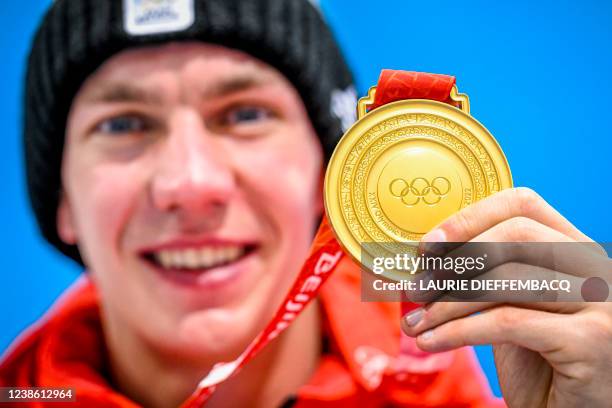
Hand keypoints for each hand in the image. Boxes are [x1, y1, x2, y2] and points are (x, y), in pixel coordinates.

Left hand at [400, 187, 611, 407]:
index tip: (428, 246)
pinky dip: (457, 331)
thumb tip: (427, 254)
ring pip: (505, 281)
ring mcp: (600, 303)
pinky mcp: (590, 341)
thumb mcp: (513, 305)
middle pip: (514, 235)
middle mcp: (596, 267)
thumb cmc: (539, 358)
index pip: (522, 204)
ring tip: (416, 322)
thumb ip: (487, 274)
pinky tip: (430, 341)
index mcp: (576, 248)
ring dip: (446, 303)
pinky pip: (506, 323)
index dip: (469, 218)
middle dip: (454, 262)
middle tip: (416, 288)